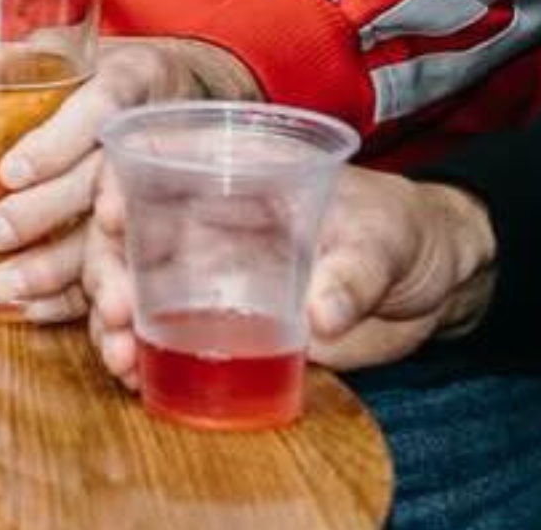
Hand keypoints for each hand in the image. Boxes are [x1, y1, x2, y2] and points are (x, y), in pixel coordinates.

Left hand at [0, 36, 255, 319]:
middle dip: (45, 213)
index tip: (9, 173)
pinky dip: (78, 297)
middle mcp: (154, 135)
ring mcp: (162, 190)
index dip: (55, 143)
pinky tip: (34, 311)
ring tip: (7, 291)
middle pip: (100, 180)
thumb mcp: (75, 44)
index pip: (97, 111)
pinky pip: (119, 268)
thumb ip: (25, 55)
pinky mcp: (157, 233)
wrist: (189, 96)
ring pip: (115, 236)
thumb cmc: (110, 69)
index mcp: (133, 79)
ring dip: (63, 269)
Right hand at [90, 165, 495, 384]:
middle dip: (108, 269)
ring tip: (119, 357)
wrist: (431, 286)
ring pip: (139, 289)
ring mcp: (212, 275)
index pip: (160, 163)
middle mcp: (210, 220)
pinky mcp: (224, 327)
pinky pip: (168, 337)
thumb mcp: (386, 240)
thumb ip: (354, 273)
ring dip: (114, 322)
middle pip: (133, 233)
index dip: (120, 181)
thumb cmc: (405, 232)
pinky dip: (142, 355)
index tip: (109, 216)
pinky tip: (133, 378)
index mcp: (238, 172)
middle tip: (114, 311)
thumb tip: (320, 317)